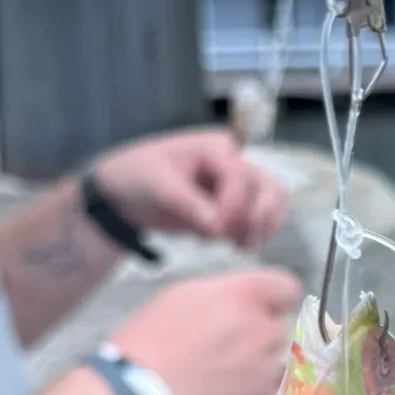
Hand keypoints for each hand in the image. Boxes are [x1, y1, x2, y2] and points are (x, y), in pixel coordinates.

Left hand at [93, 129, 288, 248]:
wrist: (123, 192)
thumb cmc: (137, 177)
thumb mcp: (157, 185)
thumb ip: (187, 204)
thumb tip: (217, 228)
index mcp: (213, 148)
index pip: (239, 177)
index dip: (231, 207)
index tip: (212, 230)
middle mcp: (232, 162)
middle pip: (269, 187)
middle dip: (259, 216)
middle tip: (240, 242)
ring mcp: (235, 184)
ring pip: (272, 202)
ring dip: (263, 226)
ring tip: (240, 246)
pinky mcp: (233, 205)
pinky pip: (260, 216)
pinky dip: (256, 232)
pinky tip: (236, 245)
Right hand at [110, 268, 302, 394]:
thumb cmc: (148, 341)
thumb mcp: (181, 296)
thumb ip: (223, 294)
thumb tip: (238, 303)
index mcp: (244, 295)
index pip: (287, 287)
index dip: (274, 298)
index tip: (260, 308)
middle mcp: (262, 329)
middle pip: (279, 327)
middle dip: (259, 334)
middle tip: (227, 347)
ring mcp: (265, 369)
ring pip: (278, 362)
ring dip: (260, 366)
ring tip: (226, 377)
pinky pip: (273, 394)